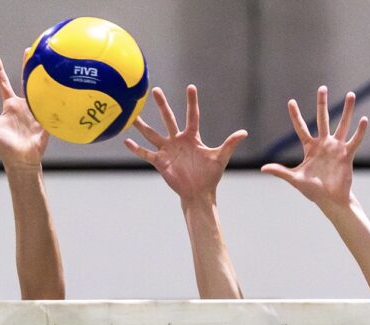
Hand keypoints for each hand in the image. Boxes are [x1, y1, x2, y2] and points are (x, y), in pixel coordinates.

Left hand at [0, 54, 47, 171]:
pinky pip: (51, 107)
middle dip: (27, 65)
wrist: (21, 161)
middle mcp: (23, 106)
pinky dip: (56, 97)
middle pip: (26, 81)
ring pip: (40, 91)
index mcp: (10, 105)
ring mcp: (36, 112)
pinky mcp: (46, 120)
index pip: (3, 84)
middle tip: (29, 49)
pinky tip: (60, 85)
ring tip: (48, 62)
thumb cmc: (3, 147)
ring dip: (44, 77)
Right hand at [125, 85, 247, 203]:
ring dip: (142, 125)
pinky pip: (146, 153)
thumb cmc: (210, 176)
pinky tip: (126, 141)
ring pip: (152, 134)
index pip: (192, 115)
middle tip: (155, 89)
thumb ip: (230, 144)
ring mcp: (167, 150)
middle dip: (162, 105)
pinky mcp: (160, 162)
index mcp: (192, 137)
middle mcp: (178, 140)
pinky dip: (136, 148)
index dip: (192, 102)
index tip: (190, 86)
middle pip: (168, 119)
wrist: (199, 193)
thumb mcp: (220, 157)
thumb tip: (244, 132)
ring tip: (131, 115)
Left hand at [261, 86, 367, 208]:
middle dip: (322, 104)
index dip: (295, 115)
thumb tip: (263, 168)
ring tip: (351, 95)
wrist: (330, 200)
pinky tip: (364, 119)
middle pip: (322, 119)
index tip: (291, 101)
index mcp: (310, 148)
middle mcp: (324, 144)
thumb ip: (280, 171)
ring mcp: (336, 148)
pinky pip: (354, 141)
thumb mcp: (295, 179)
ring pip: (342, 125)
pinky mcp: (347, 155)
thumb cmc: (313, 191)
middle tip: (322, 88)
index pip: (301, 128)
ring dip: (347, 110)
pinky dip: (360, 131)